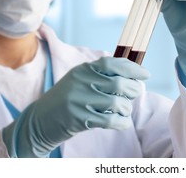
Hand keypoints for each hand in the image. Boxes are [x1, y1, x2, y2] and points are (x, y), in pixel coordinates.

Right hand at [2, 57, 148, 156]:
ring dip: (127, 108)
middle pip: (120, 84)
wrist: (40, 120)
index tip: (145, 74)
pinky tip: (121, 122)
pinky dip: (122, 122)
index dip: (133, 68)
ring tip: (123, 110)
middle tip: (134, 94)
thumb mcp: (80, 79)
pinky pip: (111, 120)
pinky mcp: (80, 119)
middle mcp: (82, 82)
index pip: (113, 64)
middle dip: (134, 90)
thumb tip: (132, 73)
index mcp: (83, 69)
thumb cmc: (67, 98)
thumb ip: (102, 74)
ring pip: (118, 103)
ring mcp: (80, 101)